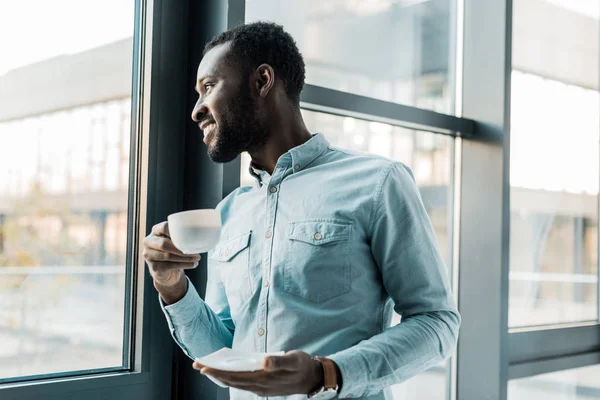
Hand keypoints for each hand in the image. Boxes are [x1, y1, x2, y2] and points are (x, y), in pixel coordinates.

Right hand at [143, 222, 199, 301]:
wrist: (166, 271)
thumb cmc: (173, 251)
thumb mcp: (175, 240)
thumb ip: (183, 235)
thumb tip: (203, 231)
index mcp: (156, 231)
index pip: (164, 227)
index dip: (176, 231)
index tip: (190, 235)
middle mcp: (149, 242)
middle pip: (164, 244)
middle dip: (181, 248)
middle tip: (196, 251)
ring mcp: (149, 255)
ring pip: (168, 256)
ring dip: (185, 257)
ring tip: (197, 258)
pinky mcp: (153, 268)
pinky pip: (170, 266)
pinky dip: (184, 265)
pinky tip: (193, 264)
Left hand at [193, 351, 322, 396]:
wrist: (313, 378)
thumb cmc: (302, 365)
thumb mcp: (293, 359)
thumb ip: (278, 361)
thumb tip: (264, 362)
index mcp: (264, 378)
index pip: (236, 375)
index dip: (219, 372)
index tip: (204, 367)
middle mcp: (260, 386)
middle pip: (232, 380)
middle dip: (214, 374)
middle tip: (197, 366)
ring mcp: (261, 388)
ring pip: (236, 383)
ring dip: (221, 377)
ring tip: (208, 370)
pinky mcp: (263, 387)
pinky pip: (242, 384)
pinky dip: (232, 379)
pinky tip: (227, 374)